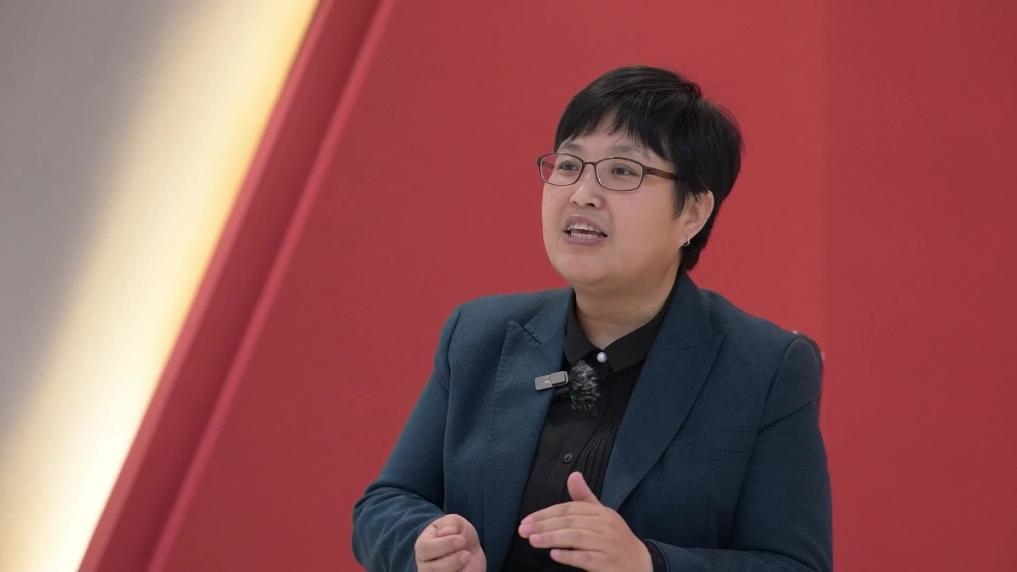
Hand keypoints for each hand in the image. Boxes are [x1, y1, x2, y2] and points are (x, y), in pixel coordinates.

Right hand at [414, 513, 485, 571]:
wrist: (470, 550)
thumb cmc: (458, 535)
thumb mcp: (456, 522)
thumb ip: (451, 523)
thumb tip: (447, 532)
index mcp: (423, 546)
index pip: (426, 548)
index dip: (445, 544)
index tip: (462, 540)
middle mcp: (425, 565)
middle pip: (431, 569)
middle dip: (451, 561)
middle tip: (466, 555)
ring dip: (456, 570)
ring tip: (467, 561)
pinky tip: (468, 570)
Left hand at [518, 472, 651, 571]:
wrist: (640, 565)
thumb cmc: (615, 540)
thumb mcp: (602, 516)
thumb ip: (585, 498)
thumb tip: (573, 475)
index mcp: (602, 513)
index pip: (570, 509)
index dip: (546, 513)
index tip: (527, 520)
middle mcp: (606, 526)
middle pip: (571, 522)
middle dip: (544, 525)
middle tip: (523, 530)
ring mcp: (608, 545)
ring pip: (577, 538)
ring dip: (552, 538)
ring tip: (533, 540)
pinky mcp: (608, 564)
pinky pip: (586, 558)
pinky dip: (569, 556)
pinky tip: (554, 555)